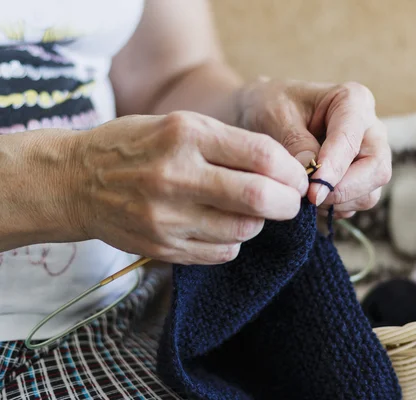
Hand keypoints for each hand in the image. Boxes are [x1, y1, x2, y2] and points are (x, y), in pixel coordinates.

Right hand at [71, 112, 307, 264]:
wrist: (75, 182)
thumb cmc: (135, 146)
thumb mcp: (179, 125)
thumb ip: (230, 144)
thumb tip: (284, 170)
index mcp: (185, 135)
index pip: (262, 155)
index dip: (292, 170)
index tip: (298, 177)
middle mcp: (176, 176)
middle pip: (259, 197)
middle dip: (288, 202)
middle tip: (291, 201)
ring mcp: (167, 217)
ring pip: (245, 230)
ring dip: (259, 221)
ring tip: (250, 209)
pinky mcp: (163, 247)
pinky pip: (222, 252)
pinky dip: (234, 240)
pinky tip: (222, 224)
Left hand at [237, 78, 391, 218]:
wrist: (264, 112)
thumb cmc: (271, 106)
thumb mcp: (276, 116)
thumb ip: (296, 144)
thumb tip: (313, 178)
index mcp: (353, 100)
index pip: (352, 140)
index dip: (334, 170)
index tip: (311, 192)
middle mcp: (370, 129)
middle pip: (377, 170)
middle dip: (343, 190)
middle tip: (310, 198)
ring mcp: (368, 157)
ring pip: (369, 193)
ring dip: (336, 203)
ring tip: (303, 194)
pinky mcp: (361, 180)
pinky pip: (356, 204)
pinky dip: (333, 208)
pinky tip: (309, 196)